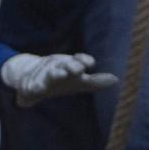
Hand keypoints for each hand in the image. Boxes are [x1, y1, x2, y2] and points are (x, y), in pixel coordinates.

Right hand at [2, 52, 119, 107]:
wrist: (32, 77)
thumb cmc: (62, 78)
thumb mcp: (79, 81)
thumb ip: (96, 82)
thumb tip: (116, 79)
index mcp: (71, 68)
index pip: (80, 61)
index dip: (84, 61)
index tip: (89, 64)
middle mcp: (59, 69)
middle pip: (66, 65)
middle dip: (72, 66)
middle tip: (78, 69)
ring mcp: (45, 76)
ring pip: (52, 73)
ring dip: (56, 73)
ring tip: (60, 74)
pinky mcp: (32, 85)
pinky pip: (33, 86)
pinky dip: (35, 86)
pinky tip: (37, 88)